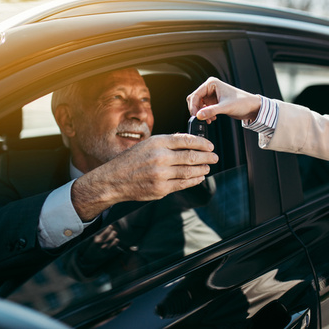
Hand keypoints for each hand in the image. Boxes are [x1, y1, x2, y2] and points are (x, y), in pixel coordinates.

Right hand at [71, 134, 217, 220]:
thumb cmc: (131, 160)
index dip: (202, 143)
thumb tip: (188, 140)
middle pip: (191, 156)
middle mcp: (160, 157)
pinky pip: (183, 184)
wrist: (114, 179)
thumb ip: (168, 142)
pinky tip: (198, 178)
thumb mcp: (147, 144)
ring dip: (202, 170)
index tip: (210, 145)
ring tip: (207, 168)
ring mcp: (161, 174)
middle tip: (214, 157)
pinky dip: (194, 180)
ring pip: (189, 171)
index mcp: (157, 142)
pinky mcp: (161, 189)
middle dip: (207, 157)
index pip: (187, 140)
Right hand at [186, 77, 261, 122]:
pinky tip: (211, 119)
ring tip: (208, 120)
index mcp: (212, 83)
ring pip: (199, 105)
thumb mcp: (225, 107)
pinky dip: (205, 114)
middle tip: (200, 119)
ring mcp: (212, 94)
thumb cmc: (242, 102)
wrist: (252, 107)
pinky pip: (204, 108)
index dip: (193, 106)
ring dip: (201, 113)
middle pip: (195, 99)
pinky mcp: (214, 101)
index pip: (195, 94)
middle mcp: (210, 87)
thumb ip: (211, 111)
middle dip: (197, 110)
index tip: (195, 116)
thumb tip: (198, 115)